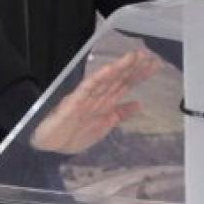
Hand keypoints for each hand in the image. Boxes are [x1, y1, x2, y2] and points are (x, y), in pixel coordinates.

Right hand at [29, 50, 162, 154]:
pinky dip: (98, 79)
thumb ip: (119, 114)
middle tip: (150, 56)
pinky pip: (87, 89)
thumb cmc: (72, 136)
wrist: (48, 148)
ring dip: (120, 68)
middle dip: (134, 68)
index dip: (139, 75)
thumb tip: (140, 104)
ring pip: (106, 80)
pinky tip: (108, 69)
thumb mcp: (102, 127)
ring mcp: (85, 98)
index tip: (155, 65)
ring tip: (134, 56)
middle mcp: (97, 97)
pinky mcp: (73, 102)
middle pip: (118, 80)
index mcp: (104, 103)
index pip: (125, 85)